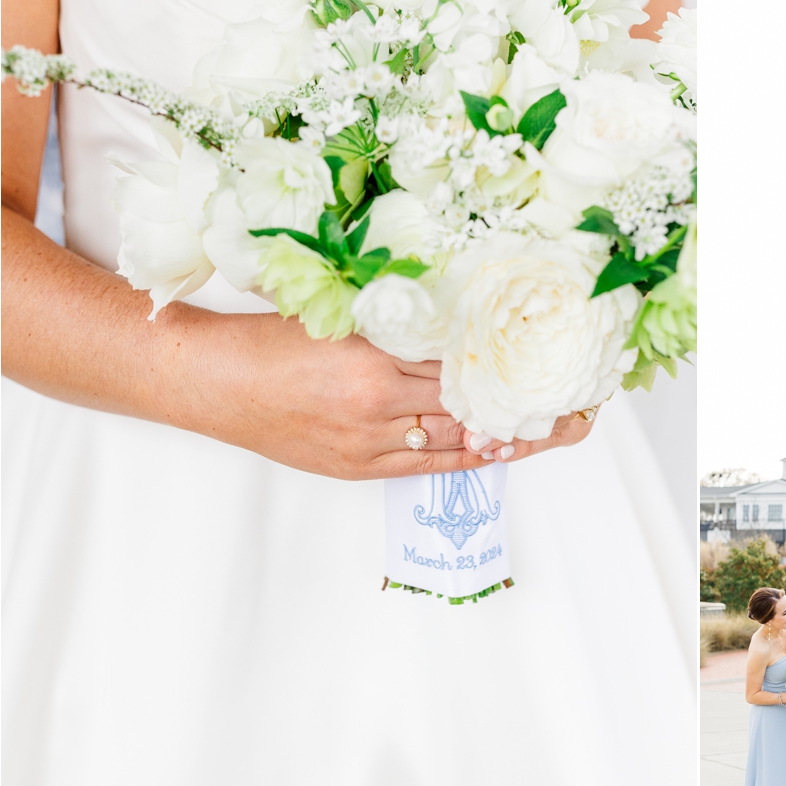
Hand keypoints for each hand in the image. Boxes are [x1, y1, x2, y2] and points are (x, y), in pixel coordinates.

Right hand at [185, 315, 594, 479]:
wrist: (213, 381)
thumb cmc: (270, 340)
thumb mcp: (342, 318)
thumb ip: (399, 327)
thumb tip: (460, 329)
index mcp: (375, 354)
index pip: (462, 361)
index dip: (509, 364)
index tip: (550, 361)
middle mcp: (377, 401)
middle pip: (467, 404)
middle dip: (520, 404)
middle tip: (573, 403)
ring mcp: (368, 440)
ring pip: (452, 438)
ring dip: (501, 434)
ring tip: (549, 429)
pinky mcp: (357, 467)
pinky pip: (426, 466)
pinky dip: (465, 458)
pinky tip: (497, 451)